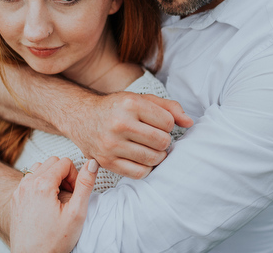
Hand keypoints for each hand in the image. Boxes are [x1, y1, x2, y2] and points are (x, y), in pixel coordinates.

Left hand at [9, 157, 98, 252]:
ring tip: (57, 197)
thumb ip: (85, 184)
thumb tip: (92, 163)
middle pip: (51, 162)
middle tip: (68, 195)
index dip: (75, 176)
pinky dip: (39, 184)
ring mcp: (18, 191)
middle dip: (63, 174)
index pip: (65, 162)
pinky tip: (46, 202)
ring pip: (38, 168)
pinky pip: (28, 180)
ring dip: (51, 177)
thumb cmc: (53, 241)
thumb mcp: (76, 212)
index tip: (75, 193)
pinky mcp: (15, 199)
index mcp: (42, 185)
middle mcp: (27, 184)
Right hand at [64, 92, 192, 178]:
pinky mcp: (106, 161)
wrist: (82, 116)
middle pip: (162, 141)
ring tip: (152, 148)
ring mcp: (111, 144)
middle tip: (156, 138)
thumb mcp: (141, 99)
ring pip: (153, 159)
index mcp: (130, 104)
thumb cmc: (117, 107)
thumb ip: (169, 107)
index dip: (168, 125)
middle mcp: (120, 124)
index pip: (168, 122)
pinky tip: (143, 159)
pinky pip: (139, 173)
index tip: (160, 124)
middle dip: (164, 141)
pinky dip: (147, 168)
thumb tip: (190, 123)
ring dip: (158, 155)